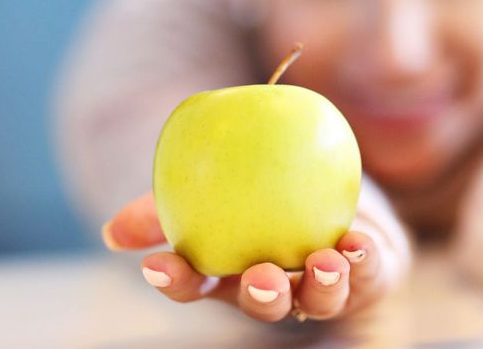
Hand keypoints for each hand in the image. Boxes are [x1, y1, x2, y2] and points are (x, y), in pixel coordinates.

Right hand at [102, 192, 389, 321]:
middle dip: (262, 295)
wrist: (338, 183)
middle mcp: (276, 285)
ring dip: (322, 284)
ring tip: (325, 261)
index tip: (158, 267)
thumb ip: (168, 201)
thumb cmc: (264, 185)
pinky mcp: (368, 276)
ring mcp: (323, 286)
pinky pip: (369, 273)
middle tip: (260, 275)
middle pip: (263, 300)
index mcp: (230, 269)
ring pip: (320, 297)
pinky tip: (358, 244)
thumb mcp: (215, 182)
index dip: (177, 280)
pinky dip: (364, 260)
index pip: (196, 281)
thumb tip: (113, 232)